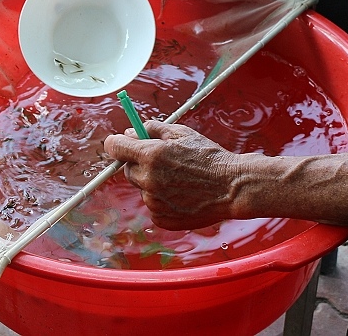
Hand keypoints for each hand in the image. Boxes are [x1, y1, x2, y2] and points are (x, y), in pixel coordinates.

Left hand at [103, 121, 243, 229]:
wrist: (232, 187)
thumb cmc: (209, 158)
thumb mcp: (182, 133)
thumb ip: (152, 129)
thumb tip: (130, 133)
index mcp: (151, 155)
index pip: (114, 147)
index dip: (117, 143)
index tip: (120, 144)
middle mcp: (148, 180)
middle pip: (127, 170)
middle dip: (139, 164)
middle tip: (163, 161)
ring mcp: (154, 202)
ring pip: (142, 189)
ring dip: (152, 183)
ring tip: (180, 180)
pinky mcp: (162, 219)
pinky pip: (153, 206)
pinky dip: (163, 201)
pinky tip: (183, 195)